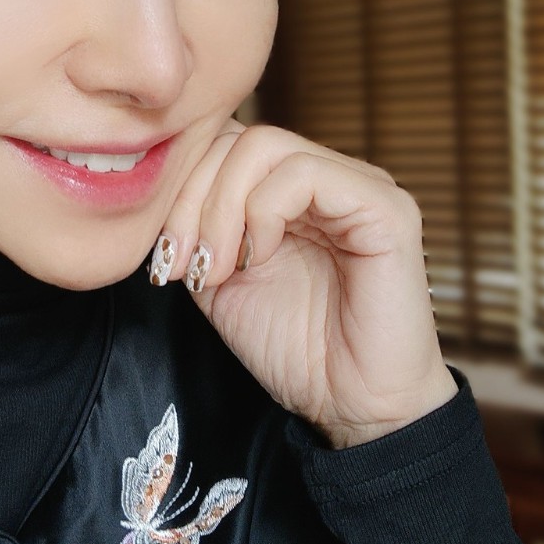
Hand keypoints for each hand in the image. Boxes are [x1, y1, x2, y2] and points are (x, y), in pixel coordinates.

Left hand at [149, 120, 457, 448]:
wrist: (350, 406)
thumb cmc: (294, 348)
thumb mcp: (218, 279)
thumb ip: (196, 226)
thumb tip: (158, 187)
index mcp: (289, 189)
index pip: (221, 142)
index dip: (179, 188)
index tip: (164, 256)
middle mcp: (326, 175)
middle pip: (235, 137)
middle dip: (191, 199)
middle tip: (184, 262)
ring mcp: (358, 185)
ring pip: (264, 145)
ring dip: (222, 208)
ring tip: (217, 267)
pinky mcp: (384, 206)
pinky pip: (304, 173)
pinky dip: (263, 211)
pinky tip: (260, 257)